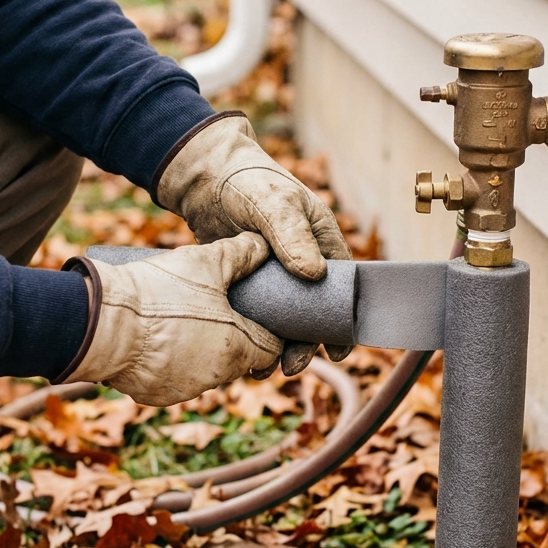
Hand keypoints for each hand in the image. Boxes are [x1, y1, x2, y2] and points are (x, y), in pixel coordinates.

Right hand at [66, 233, 280, 406]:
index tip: (257, 318)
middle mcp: (215, 376)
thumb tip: (263, 245)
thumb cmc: (160, 292)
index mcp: (237, 348)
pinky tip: (156, 342)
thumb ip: (241, 254)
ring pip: (203, 371)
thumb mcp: (205, 262)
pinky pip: (170, 380)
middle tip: (215, 312)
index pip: (271, 350)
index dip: (268, 333)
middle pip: (237, 361)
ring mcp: (183, 389)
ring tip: (182, 323)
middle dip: (231, 340)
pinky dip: (168, 365)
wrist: (103, 322)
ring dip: (198, 353)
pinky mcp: (154, 395)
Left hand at [155, 113, 352, 373]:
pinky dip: (252, 334)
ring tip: (264, 368)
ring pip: (283, 318)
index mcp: (321, 242)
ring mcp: (274, 275)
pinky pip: (256, 315)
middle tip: (292, 367)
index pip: (342, 288)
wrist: (205, 180)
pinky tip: (242, 352)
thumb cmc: (249, 182)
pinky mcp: (248, 282)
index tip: (338, 350)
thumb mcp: (275, 205)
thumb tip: (314, 276)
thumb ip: (293, 237)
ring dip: (276, 345)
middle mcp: (302, 261)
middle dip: (305, 343)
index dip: (342, 321)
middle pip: (312, 312)